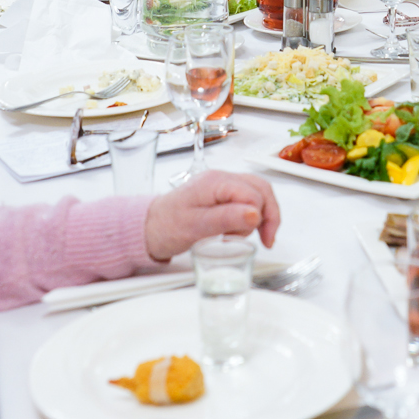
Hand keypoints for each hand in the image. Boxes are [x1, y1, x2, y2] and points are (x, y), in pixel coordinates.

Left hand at [143, 171, 280, 260]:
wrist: (150, 227)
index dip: (262, 216)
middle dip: (267, 215)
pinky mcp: (222, 195)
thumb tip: (255, 214)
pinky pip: (248, 199)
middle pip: (261, 189)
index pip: (253, 193)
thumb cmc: (168, 226)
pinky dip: (253, 215)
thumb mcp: (196, 226)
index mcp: (215, 182)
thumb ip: (226, 218)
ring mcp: (222, 185)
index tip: (263, 239)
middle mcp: (221, 179)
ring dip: (260, 215)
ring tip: (249, 236)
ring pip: (257, 193)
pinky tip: (245, 230)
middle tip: (266, 239)